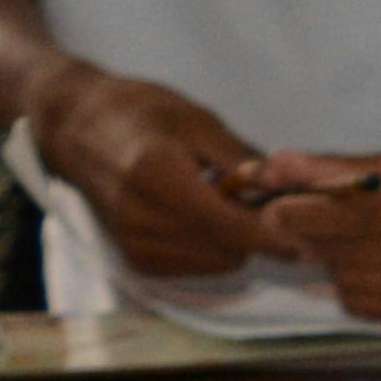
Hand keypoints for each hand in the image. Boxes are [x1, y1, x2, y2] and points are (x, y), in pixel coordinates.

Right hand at [36, 67, 279, 279]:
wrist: (77, 130)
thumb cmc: (139, 113)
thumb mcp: (195, 120)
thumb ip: (240, 158)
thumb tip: (283, 186)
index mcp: (157, 175)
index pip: (230, 226)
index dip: (273, 237)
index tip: (303, 238)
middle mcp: (142, 218)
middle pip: (229, 250)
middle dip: (254, 232)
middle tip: (256, 201)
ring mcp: (135, 244)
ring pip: (217, 263)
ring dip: (233, 241)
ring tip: (221, 203)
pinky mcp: (136, 261)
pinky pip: (196, 268)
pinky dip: (211, 249)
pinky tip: (200, 217)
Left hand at [239, 142, 380, 323]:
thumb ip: (336, 168)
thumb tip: (273, 165)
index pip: (346, 218)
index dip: (301, 216)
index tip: (273, 209)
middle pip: (343, 255)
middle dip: (310, 240)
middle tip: (295, 222)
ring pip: (351, 286)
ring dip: (333, 265)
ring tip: (338, 243)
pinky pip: (371, 308)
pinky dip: (355, 288)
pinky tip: (365, 267)